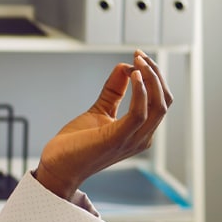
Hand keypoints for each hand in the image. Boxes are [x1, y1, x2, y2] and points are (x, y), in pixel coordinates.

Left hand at [34, 50, 172, 198]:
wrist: (58, 167)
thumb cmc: (76, 144)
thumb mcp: (99, 110)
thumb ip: (114, 91)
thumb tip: (125, 67)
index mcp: (140, 132)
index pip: (160, 101)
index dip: (154, 77)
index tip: (139, 56)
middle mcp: (142, 138)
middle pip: (164, 101)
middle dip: (156, 74)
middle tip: (139, 55)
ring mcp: (132, 140)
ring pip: (158, 105)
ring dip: (151, 79)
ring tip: (138, 61)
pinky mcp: (118, 139)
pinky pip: (140, 113)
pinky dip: (140, 92)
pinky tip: (133, 76)